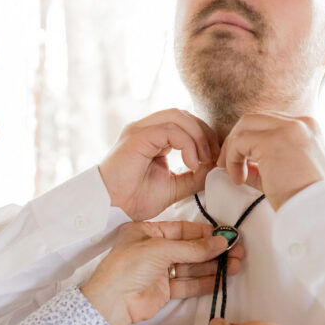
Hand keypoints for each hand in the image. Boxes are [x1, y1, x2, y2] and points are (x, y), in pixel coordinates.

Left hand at [80, 220, 243, 324]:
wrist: (111, 302)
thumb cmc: (127, 268)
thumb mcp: (161, 249)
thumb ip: (193, 248)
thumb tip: (220, 242)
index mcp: (147, 232)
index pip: (182, 230)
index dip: (204, 233)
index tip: (225, 235)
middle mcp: (154, 250)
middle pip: (190, 249)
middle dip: (213, 250)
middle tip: (236, 251)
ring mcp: (159, 271)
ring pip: (192, 267)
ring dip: (214, 266)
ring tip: (236, 265)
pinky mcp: (163, 290)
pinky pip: (188, 283)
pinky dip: (205, 281)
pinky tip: (222, 278)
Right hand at [99, 109, 219, 219]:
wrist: (110, 209)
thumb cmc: (133, 199)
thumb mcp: (174, 186)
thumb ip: (193, 176)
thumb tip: (214, 167)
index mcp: (152, 137)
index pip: (184, 122)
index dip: (204, 136)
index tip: (214, 158)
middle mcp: (145, 129)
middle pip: (184, 115)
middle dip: (205, 133)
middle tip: (213, 157)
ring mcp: (140, 130)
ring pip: (179, 117)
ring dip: (198, 137)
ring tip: (202, 161)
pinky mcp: (137, 137)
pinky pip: (170, 130)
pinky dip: (187, 144)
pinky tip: (191, 163)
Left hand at [217, 112, 324, 211]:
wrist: (317, 212)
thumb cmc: (305, 199)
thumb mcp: (287, 173)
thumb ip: (264, 164)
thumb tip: (241, 164)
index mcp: (307, 128)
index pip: (269, 123)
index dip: (250, 141)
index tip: (243, 162)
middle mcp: (300, 123)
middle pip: (254, 119)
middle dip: (236, 140)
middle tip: (228, 164)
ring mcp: (288, 129)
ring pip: (245, 126)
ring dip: (232, 150)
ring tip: (233, 173)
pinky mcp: (273, 142)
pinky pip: (240, 142)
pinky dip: (233, 160)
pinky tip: (239, 179)